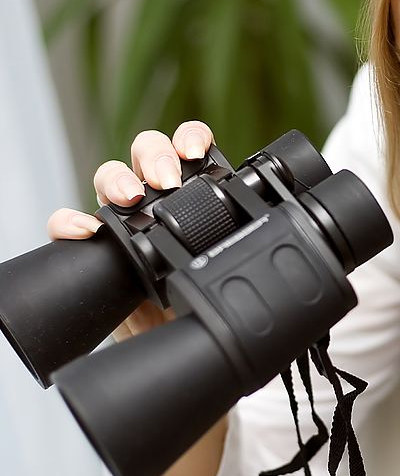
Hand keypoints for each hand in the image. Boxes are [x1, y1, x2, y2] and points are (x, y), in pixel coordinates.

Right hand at [46, 121, 214, 340]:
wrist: (170, 337)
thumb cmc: (197, 297)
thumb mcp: (221, 267)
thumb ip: (232, 248)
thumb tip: (257, 243)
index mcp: (190, 193)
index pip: (187, 147)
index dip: (189, 138)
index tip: (195, 153)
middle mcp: (155, 198)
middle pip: (146, 152)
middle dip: (154, 155)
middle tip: (166, 180)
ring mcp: (122, 218)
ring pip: (109, 176)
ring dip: (116, 179)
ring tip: (131, 198)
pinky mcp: (94, 245)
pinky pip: (67, 222)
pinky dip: (70, 220)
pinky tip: (85, 230)